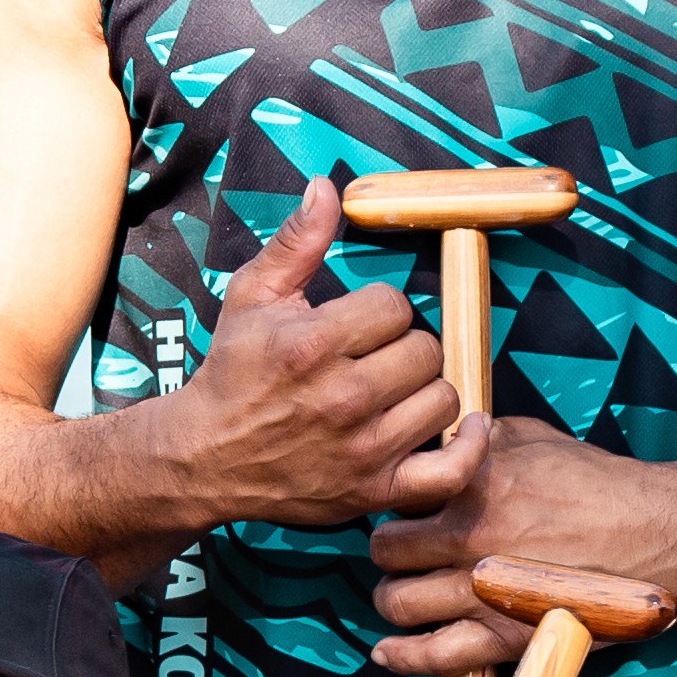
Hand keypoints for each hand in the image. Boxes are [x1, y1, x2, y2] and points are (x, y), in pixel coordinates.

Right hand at [163, 180, 465, 532]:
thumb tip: (327, 186)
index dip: (380, 309)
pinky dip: (470, 449)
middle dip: (403, 347)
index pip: (395, 305)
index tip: (357, 325)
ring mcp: (364, 449)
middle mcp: (343, 398)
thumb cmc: (233, 373)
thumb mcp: (251, 297)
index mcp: (313, 345)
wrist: (206, 457)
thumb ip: (296, 242)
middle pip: (425, 350)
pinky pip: (451, 471)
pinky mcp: (375, 490)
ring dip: (428, 390)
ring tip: (397, 391)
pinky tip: (470, 425)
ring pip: (444, 398)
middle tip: (375, 359)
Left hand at [364, 415, 676, 675]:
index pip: (395, 493)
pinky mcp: (505, 636)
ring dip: (395, 598)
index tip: (410, 512)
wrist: (655, 531)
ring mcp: (482, 590)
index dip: (397, 503)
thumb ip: (476, 439)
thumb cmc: (598, 483)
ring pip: (395, 602)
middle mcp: (468, 536)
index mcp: (470, 483)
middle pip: (384, 549)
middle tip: (406, 554)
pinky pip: (432, 657)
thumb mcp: (530, 437)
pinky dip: (401, 656)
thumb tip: (440, 442)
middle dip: (390, 550)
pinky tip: (387, 651)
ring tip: (408, 593)